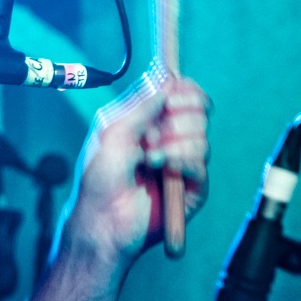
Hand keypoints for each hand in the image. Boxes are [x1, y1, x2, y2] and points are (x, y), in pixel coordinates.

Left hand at [59, 73, 209, 263]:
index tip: (174, 91)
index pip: (182, 95)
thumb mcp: (113, 132)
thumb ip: (142, 106)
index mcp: (150, 122)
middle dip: (177, 118)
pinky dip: (180, 163)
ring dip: (172, 145)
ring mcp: (183, 163)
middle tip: (152, 134)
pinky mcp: (193, 187)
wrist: (103, 219)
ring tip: (147, 160)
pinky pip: (200, 163)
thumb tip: (167, 82)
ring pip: (201, 137)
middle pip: (199, 111)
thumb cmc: (99, 177)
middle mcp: (169, 139)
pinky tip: (162, 170)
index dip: (184, 90)